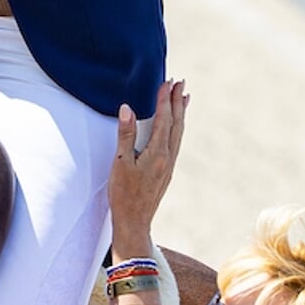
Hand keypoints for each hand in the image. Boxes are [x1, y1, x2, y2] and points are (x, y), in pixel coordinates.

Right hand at [108, 79, 185, 255]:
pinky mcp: (166, 171)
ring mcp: (168, 165)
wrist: (134, 222)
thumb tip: (127, 109)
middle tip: (181, 83)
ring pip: (178, 133)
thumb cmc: (123, 195)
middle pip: (176, 124)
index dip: (164, 100)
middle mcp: (167, 157)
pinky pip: (176, 142)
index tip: (167, 82)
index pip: (163, 119)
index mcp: (157, 153)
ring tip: (184, 98)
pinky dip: (177, 128)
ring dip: (180, 113)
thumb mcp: (120, 163)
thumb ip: (125, 135)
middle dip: (177, 102)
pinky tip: (175, 126)